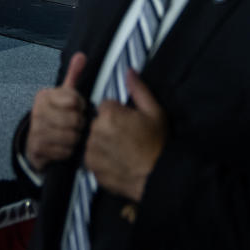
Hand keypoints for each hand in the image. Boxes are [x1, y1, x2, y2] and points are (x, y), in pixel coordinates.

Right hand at [26, 52, 88, 171]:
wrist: (37, 142)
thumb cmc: (56, 115)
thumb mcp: (64, 95)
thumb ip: (73, 75)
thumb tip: (81, 55)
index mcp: (44, 96)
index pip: (74, 99)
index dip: (81, 105)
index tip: (79, 108)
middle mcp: (37, 112)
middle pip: (74, 119)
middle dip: (80, 124)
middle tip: (78, 124)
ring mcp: (36, 130)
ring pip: (70, 136)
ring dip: (75, 138)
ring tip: (73, 135)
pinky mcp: (37, 148)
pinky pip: (65, 151)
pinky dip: (69, 151)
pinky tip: (66, 146)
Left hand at [84, 70, 166, 201]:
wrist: (157, 177)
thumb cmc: (157, 144)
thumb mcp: (154, 112)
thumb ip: (139, 90)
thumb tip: (129, 71)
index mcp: (109, 115)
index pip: (106, 106)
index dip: (118, 114)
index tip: (129, 123)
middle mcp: (96, 132)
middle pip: (97, 123)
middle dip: (108, 127)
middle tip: (127, 138)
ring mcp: (91, 151)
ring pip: (93, 140)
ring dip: (103, 143)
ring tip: (122, 151)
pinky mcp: (91, 168)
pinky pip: (92, 157)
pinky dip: (101, 159)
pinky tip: (116, 162)